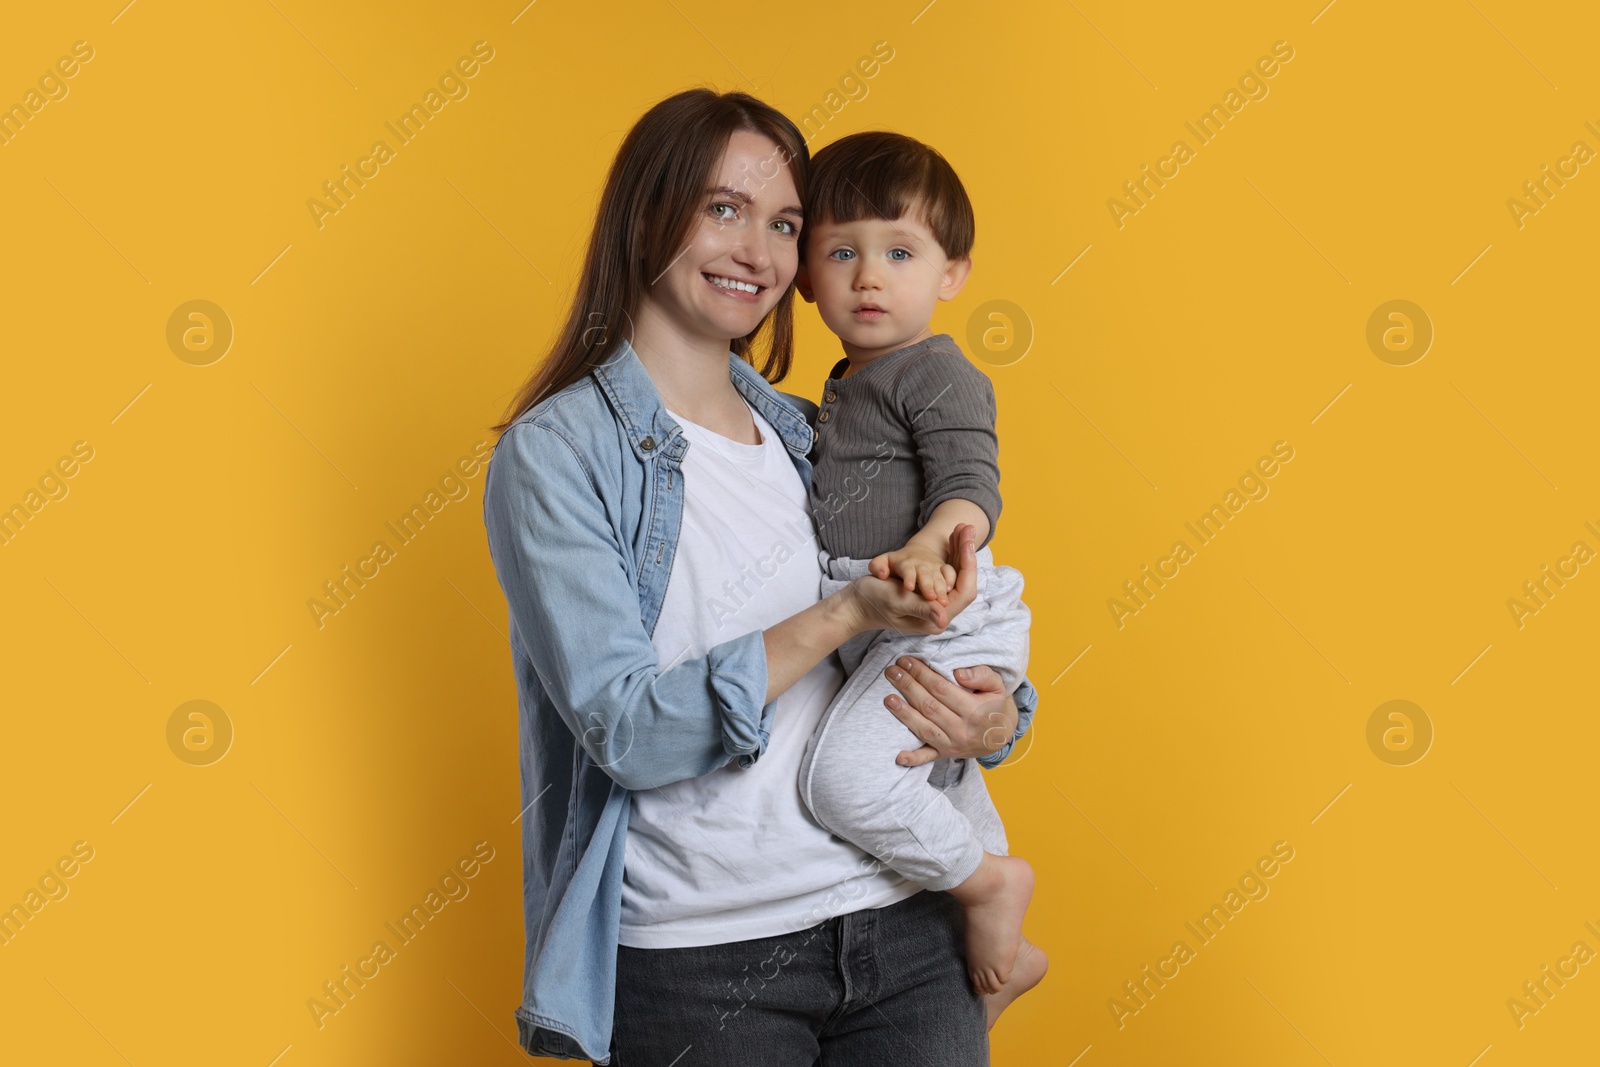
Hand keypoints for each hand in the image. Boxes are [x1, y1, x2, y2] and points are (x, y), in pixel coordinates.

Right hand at [843, 524, 977, 635]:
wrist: (856, 605)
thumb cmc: (873, 602)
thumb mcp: (897, 603)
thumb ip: (921, 609)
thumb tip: (942, 617)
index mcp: (936, 619)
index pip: (964, 592)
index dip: (968, 567)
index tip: (968, 543)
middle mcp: (940, 612)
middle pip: (963, 581)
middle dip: (966, 553)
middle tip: (968, 527)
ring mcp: (935, 603)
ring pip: (956, 575)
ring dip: (960, 550)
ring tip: (963, 527)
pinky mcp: (929, 593)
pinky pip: (946, 572)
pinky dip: (950, 554)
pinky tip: (953, 537)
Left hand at [883, 659, 1017, 766]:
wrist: (1001, 735)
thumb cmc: (993, 705)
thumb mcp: (996, 686)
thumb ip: (981, 675)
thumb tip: (958, 673)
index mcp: (974, 711)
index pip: (941, 689)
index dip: (922, 674)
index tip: (906, 661)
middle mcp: (962, 730)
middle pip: (929, 706)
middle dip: (908, 687)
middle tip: (892, 671)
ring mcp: (952, 744)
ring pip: (924, 729)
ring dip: (903, 714)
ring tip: (888, 698)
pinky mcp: (944, 754)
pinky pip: (927, 758)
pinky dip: (912, 758)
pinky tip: (898, 756)